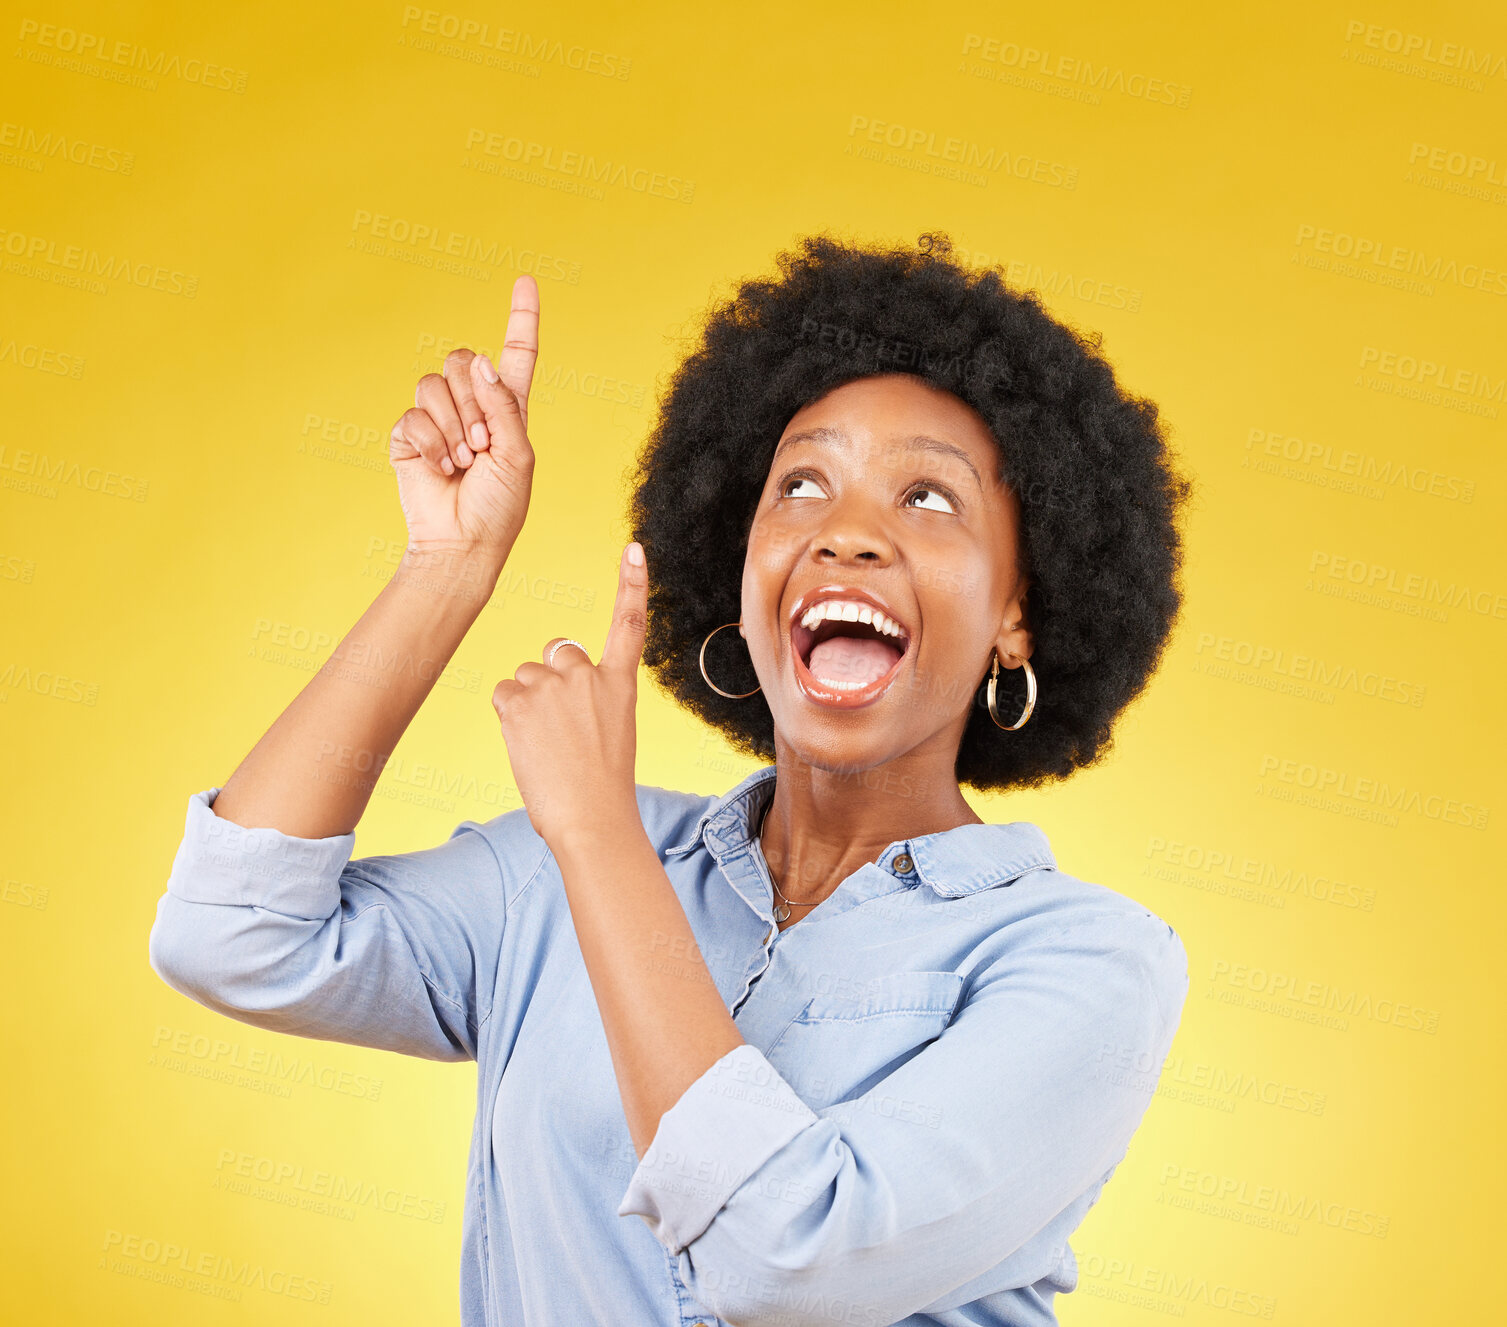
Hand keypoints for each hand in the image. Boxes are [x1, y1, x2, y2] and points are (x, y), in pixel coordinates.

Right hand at [388, 274, 539, 569]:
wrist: (463, 543)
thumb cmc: (499, 506)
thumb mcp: (517, 454)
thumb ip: (503, 405)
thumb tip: (479, 360)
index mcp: (508, 408)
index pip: (516, 354)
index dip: (521, 318)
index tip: (526, 281)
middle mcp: (472, 406)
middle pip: (462, 358)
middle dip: (472, 400)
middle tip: (481, 445)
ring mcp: (438, 419)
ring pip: (434, 384)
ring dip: (452, 426)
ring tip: (462, 461)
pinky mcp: (409, 435)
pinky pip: (413, 414)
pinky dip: (431, 442)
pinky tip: (440, 468)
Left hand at [492, 542, 648, 848]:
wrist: (592, 818)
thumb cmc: (601, 789)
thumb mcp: (610, 735)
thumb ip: (586, 704)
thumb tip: (548, 697)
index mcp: (620, 684)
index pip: (629, 623)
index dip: (631, 583)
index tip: (634, 548)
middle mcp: (588, 675)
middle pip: (555, 654)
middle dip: (548, 679)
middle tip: (558, 727)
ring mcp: (553, 684)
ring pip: (524, 678)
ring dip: (526, 705)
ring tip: (546, 746)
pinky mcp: (520, 698)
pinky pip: (503, 695)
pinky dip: (508, 718)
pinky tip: (527, 745)